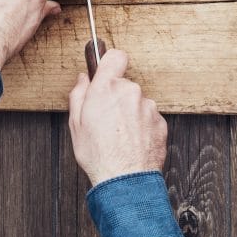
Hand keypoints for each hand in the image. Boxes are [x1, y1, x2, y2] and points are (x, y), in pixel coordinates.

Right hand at [68, 49, 167, 186]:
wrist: (125, 180)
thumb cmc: (98, 154)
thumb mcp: (75, 123)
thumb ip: (79, 94)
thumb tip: (83, 79)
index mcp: (107, 88)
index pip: (115, 56)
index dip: (110, 62)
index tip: (106, 71)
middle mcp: (130, 92)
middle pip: (124, 85)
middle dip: (116, 97)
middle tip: (106, 119)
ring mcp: (148, 107)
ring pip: (137, 103)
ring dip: (130, 114)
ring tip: (120, 136)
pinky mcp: (160, 122)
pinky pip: (149, 118)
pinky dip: (142, 127)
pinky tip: (132, 142)